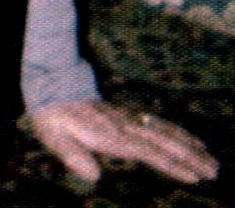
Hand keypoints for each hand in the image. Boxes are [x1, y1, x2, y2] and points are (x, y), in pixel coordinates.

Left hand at [31, 100, 217, 184]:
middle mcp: (123, 126)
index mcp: (110, 136)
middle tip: (215, 170)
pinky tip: (186, 139)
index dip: (171, 164)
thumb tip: (93, 176)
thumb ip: (72, 155)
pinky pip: (156, 123)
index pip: (147, 152)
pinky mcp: (125, 116)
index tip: (193, 177)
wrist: (50, 88)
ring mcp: (126, 119)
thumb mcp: (54, 136)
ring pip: (163, 131)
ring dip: (188, 144)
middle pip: (163, 141)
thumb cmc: (51, 117)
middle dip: (190, 156)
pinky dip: (175, 131)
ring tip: (210, 158)